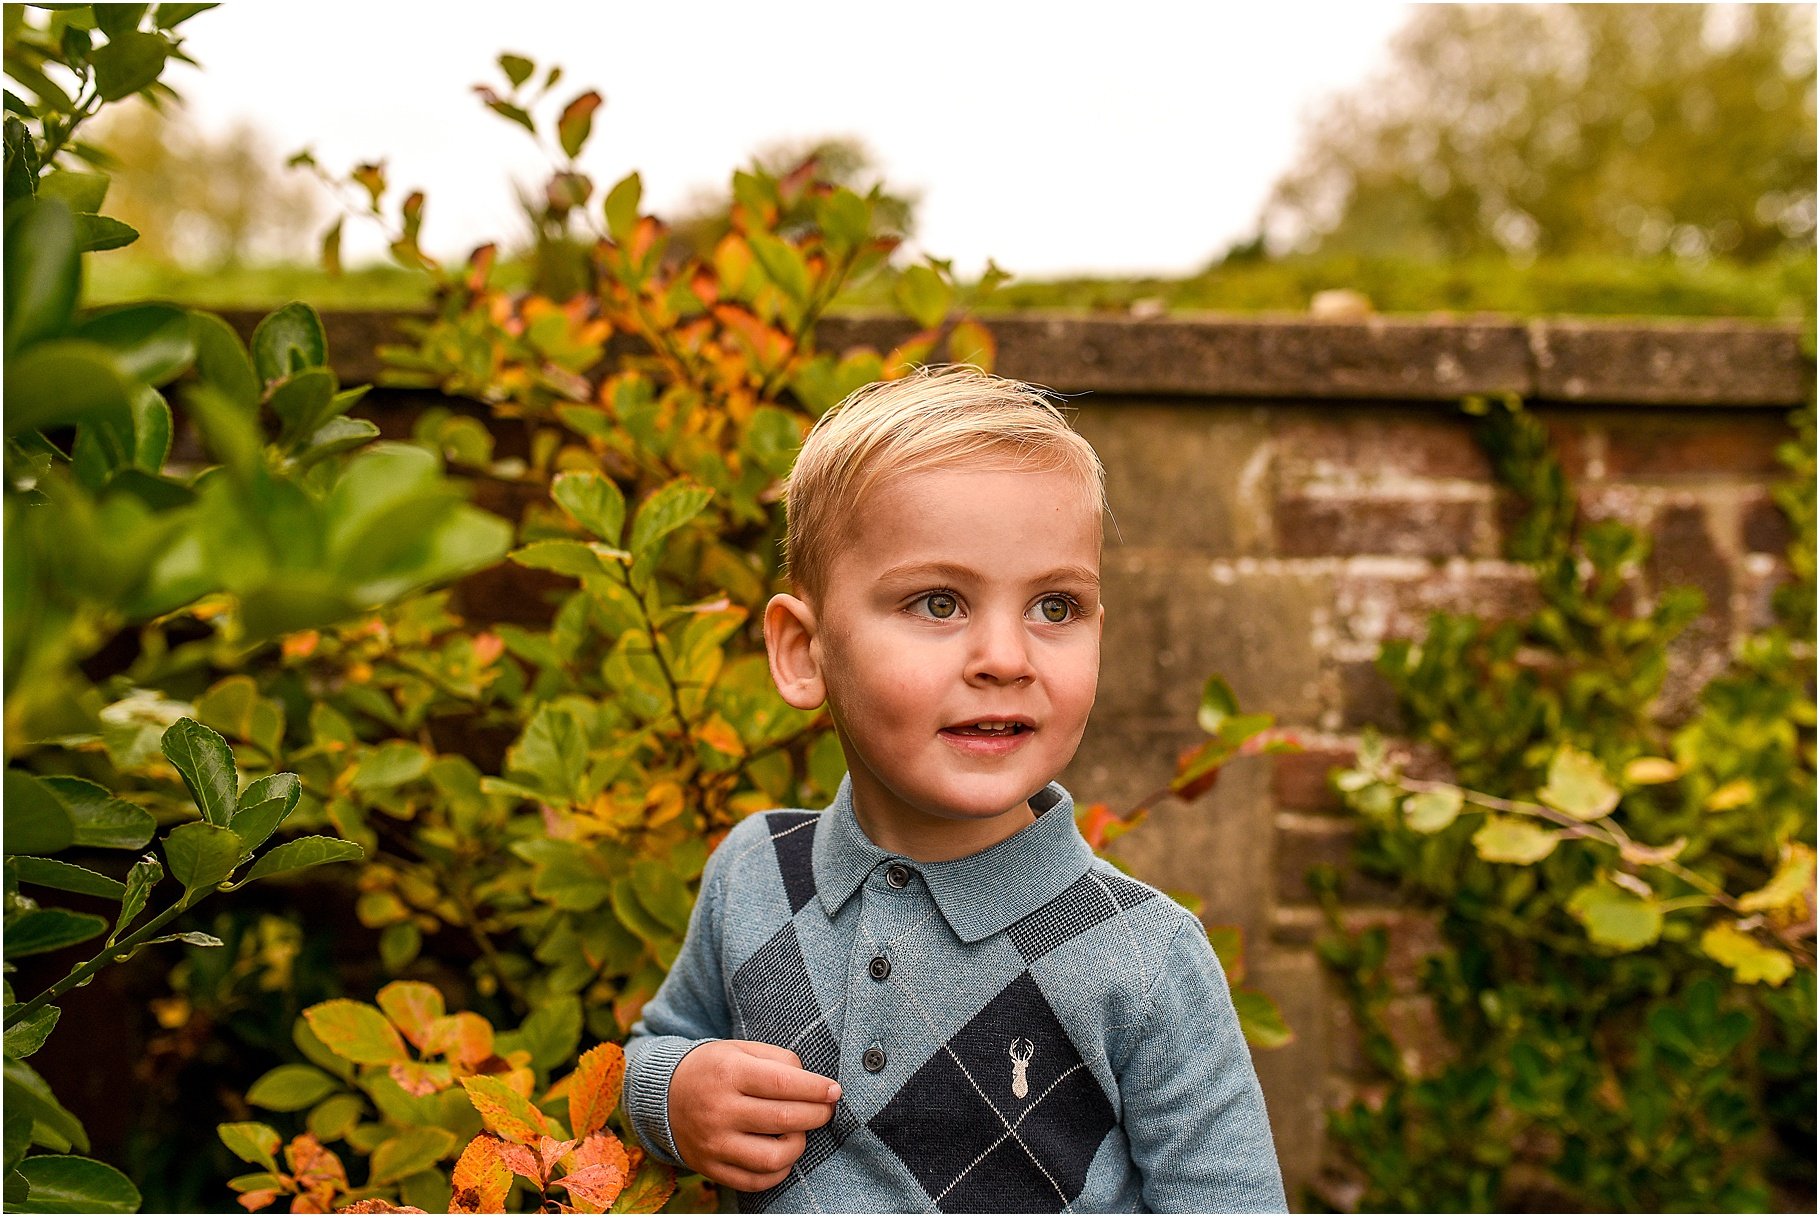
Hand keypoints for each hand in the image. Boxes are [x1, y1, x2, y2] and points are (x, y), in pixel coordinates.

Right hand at [668, 1040, 841, 1190]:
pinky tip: (783, 1153)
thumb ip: (778, 1060)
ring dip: (799, 1145)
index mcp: (728, 1073)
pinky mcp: (711, 1167)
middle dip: (816, 1114)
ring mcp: (714, 1143)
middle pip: (783, 1119)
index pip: (783, 1083)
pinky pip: (756, 1181)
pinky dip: (778, 1171)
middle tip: (826, 1109)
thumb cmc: (713, 1069)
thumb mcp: (740, 1049)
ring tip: (800, 1131)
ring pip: (773, 1157)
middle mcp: (719, 1110)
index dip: (815, 1089)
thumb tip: (813, 1083)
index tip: (834, 1090)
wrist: (662, 1095)